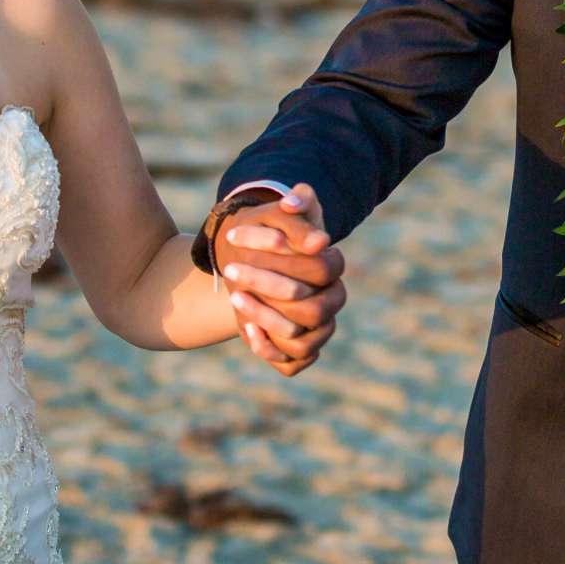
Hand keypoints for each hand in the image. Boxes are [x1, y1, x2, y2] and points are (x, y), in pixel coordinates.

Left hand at [217, 184, 345, 377]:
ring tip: (235, 297)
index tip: (239, 241)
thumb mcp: (281, 213)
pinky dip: (268, 349)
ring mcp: (318, 332)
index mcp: (333, 269)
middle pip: (311, 309)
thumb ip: (295, 200)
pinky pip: (291, 363)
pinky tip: (247, 328)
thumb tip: (291, 203)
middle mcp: (331, 303)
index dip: (284, 259)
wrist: (250, 266)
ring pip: (301, 340)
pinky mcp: (300, 353)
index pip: (321, 269)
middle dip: (269, 288)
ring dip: (266, 318)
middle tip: (230, 269)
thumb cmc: (270, 236)